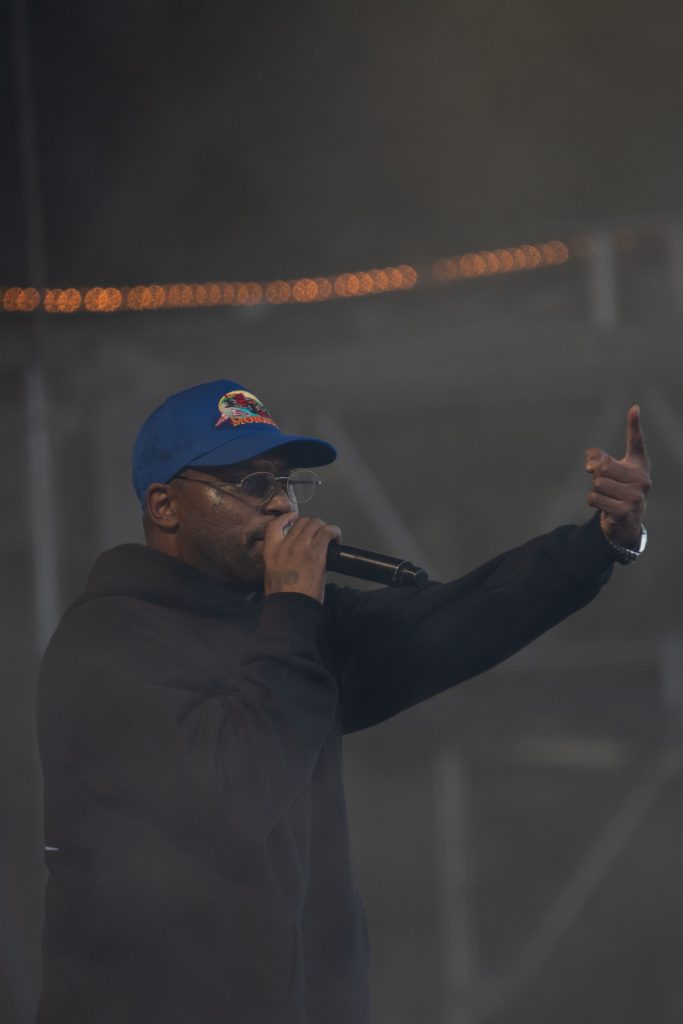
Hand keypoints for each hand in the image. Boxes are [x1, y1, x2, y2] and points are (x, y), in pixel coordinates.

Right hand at [263, 512, 341, 603]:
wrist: (290, 607)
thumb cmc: (283, 594)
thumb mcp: (273, 572)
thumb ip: (282, 557)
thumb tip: (296, 553)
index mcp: (271, 550)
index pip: (275, 524)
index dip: (287, 518)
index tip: (294, 519)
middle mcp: (284, 545)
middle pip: (301, 522)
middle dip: (311, 526)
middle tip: (318, 536)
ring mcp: (300, 547)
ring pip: (315, 523)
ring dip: (323, 528)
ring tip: (329, 538)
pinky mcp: (316, 552)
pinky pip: (327, 531)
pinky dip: (334, 532)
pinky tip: (336, 539)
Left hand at [585, 404, 650, 548]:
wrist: (626, 523)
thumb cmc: (617, 492)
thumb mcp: (611, 473)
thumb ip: (599, 460)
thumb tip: (590, 462)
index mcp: (639, 465)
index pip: (636, 442)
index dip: (634, 424)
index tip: (634, 407)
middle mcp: (642, 478)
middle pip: (603, 467)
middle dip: (596, 475)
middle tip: (605, 485)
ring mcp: (635, 495)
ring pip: (597, 483)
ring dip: (595, 491)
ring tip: (607, 497)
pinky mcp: (625, 510)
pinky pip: (594, 498)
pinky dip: (593, 501)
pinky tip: (604, 506)